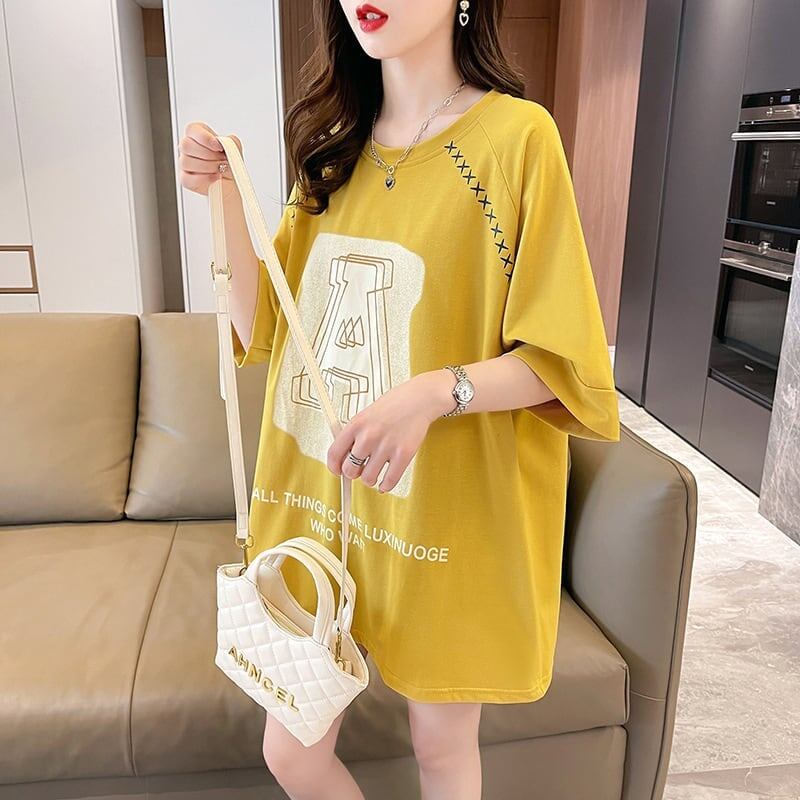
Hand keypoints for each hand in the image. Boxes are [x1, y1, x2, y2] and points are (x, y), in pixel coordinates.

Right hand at [177, 121, 241, 197]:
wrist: (232, 183)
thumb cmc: (229, 164)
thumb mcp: (235, 150)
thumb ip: (230, 142)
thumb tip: (225, 141)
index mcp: (199, 135)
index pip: (192, 129)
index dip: (205, 138)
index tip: (218, 146)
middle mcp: (189, 147)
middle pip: (186, 145)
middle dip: (208, 154)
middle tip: (222, 160)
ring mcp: (185, 163)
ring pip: (186, 162)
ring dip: (208, 167)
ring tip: (221, 169)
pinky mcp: (185, 179)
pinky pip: (187, 178)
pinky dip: (204, 178)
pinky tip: (215, 177)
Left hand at [326, 371, 451, 493]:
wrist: (419, 399)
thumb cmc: (394, 405)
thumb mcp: (366, 414)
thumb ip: (354, 434)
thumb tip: (345, 457)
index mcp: (356, 424)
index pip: (334, 453)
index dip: (333, 466)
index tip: (337, 470)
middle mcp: (369, 436)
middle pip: (349, 470)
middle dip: (353, 473)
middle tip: (359, 470)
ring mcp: (386, 446)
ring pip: (368, 478)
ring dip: (370, 479)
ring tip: (374, 472)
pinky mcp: (404, 454)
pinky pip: (389, 480)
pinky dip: (385, 485)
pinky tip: (385, 482)